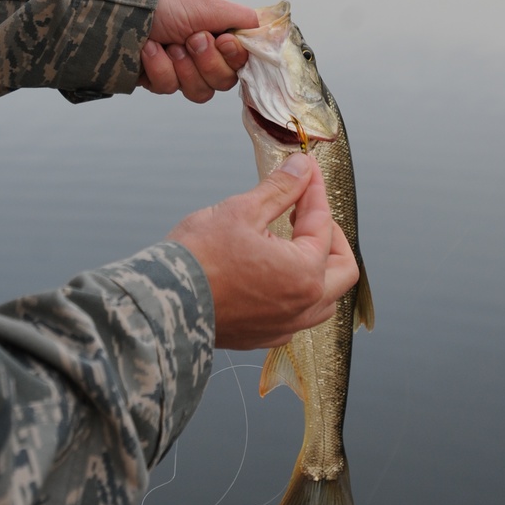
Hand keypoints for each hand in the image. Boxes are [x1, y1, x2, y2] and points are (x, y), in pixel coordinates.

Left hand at [140, 0, 257, 102]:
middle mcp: (201, 50)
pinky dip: (159, 68)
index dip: (234, 56)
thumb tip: (267, 28)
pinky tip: (149, 50)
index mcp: (217, 28)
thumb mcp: (206, 2)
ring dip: (183, 68)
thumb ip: (241, 17)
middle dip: (207, 62)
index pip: (241, 58)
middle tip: (190, 39)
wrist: (117, 8)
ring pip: (200, 91)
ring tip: (168, 45)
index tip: (222, 41)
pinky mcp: (156, 78)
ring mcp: (179, 67)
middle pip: (224, 80)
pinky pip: (169, 88)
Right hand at [168, 156, 359, 348]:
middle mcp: (302, 306)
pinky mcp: (262, 337)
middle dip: (331, 236)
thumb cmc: (199, 258)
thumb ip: (280, 189)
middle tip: (307, 212)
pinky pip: (297, 316)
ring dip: (318, 268)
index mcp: (304, 273)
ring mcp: (284, 327)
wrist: (162, 304)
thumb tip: (301, 167)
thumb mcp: (242, 211)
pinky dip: (296, 292)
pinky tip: (275, 273)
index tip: (306, 172)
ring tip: (293, 242)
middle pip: (341, 269)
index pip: (323, 224)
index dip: (314, 192)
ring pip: (323, 298)